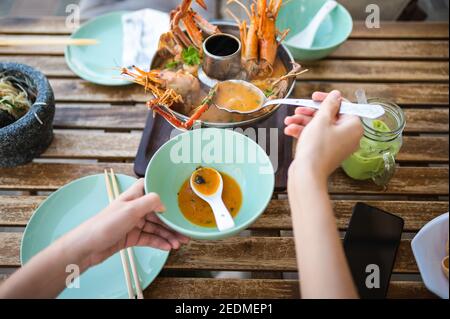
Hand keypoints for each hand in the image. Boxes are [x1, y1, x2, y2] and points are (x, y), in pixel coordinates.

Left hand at [69, 179, 188, 266]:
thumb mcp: (131, 209)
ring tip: (179, 243)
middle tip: (184, 230)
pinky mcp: (132, 237)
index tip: (177, 196)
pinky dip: (159, 242)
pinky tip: (168, 247)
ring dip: (168, 235)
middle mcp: (135, 209)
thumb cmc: (105, 224)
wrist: (87, 247)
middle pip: (158, 212)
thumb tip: (164, 204)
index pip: (150, 187)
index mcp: (133, 197)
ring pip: (156, 228)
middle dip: (171, 222)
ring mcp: (134, 223)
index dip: (162, 190)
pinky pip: (150, 239)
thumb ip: (150, 202)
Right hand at [285, 90, 362, 179]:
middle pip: (329, 116)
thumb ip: (329, 105)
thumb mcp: (321, 120)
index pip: (343, 106)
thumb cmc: (317, 148)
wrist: (308, 173)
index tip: (314, 97)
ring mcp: (337, 145)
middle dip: (310, 113)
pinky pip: (317, 137)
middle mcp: (348, 136)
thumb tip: (336, 95)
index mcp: (353, 126)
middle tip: (298, 110)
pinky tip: (290, 130)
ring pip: (320, 127)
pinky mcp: (326, 152)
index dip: (326, 99)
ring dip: (303, 122)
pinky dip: (304, 133)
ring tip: (289, 121)